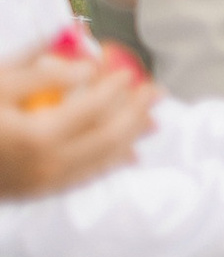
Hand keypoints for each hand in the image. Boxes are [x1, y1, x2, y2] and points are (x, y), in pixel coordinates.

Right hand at [0, 51, 156, 197]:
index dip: (116, 88)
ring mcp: (41, 184)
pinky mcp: (34, 194)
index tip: (130, 71)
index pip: (93, 107)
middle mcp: (46, 164)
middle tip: (157, 93)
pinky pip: (82, 179)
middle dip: (136, 113)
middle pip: (107, 136)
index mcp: (36, 134)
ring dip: (131, 139)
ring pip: (100, 161)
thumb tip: (85, 62)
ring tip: (153, 121)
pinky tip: (127, 156)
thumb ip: (40, 71)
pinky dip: (109, 165)